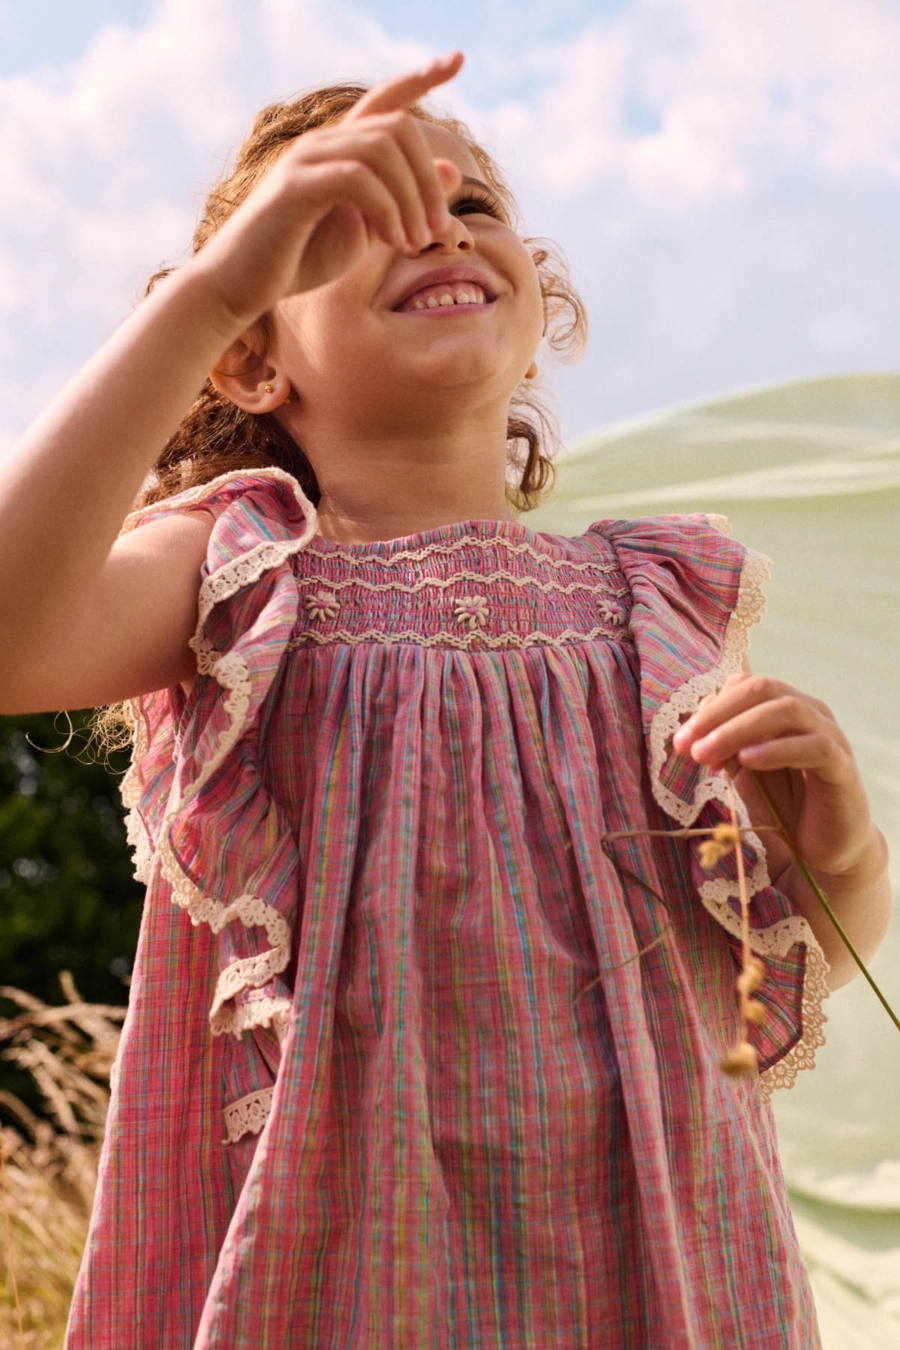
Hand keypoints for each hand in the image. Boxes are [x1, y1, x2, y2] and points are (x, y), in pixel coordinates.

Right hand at [192, 51, 465, 329]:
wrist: (242, 284)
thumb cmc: (300, 258)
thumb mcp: (366, 231)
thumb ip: (403, 200)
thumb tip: (451, 168)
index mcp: (340, 149)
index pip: (385, 99)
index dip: (421, 77)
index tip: (459, 59)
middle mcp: (323, 142)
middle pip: (398, 127)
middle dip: (429, 179)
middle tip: (438, 230)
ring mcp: (306, 160)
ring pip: (381, 150)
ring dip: (412, 200)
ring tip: (415, 244)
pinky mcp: (295, 187)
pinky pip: (356, 179)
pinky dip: (387, 210)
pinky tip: (393, 242)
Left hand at [672, 670, 876, 879]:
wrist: (820, 852)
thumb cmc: (782, 807)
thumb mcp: (744, 773)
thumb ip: (726, 747)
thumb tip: (696, 727)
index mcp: (784, 708)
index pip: (745, 686)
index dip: (710, 708)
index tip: (682, 742)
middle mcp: (811, 713)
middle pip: (762, 690)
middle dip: (717, 715)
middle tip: (686, 746)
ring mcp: (831, 736)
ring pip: (786, 711)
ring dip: (738, 730)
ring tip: (707, 755)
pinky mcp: (843, 767)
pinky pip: (814, 746)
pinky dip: (776, 749)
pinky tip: (747, 761)